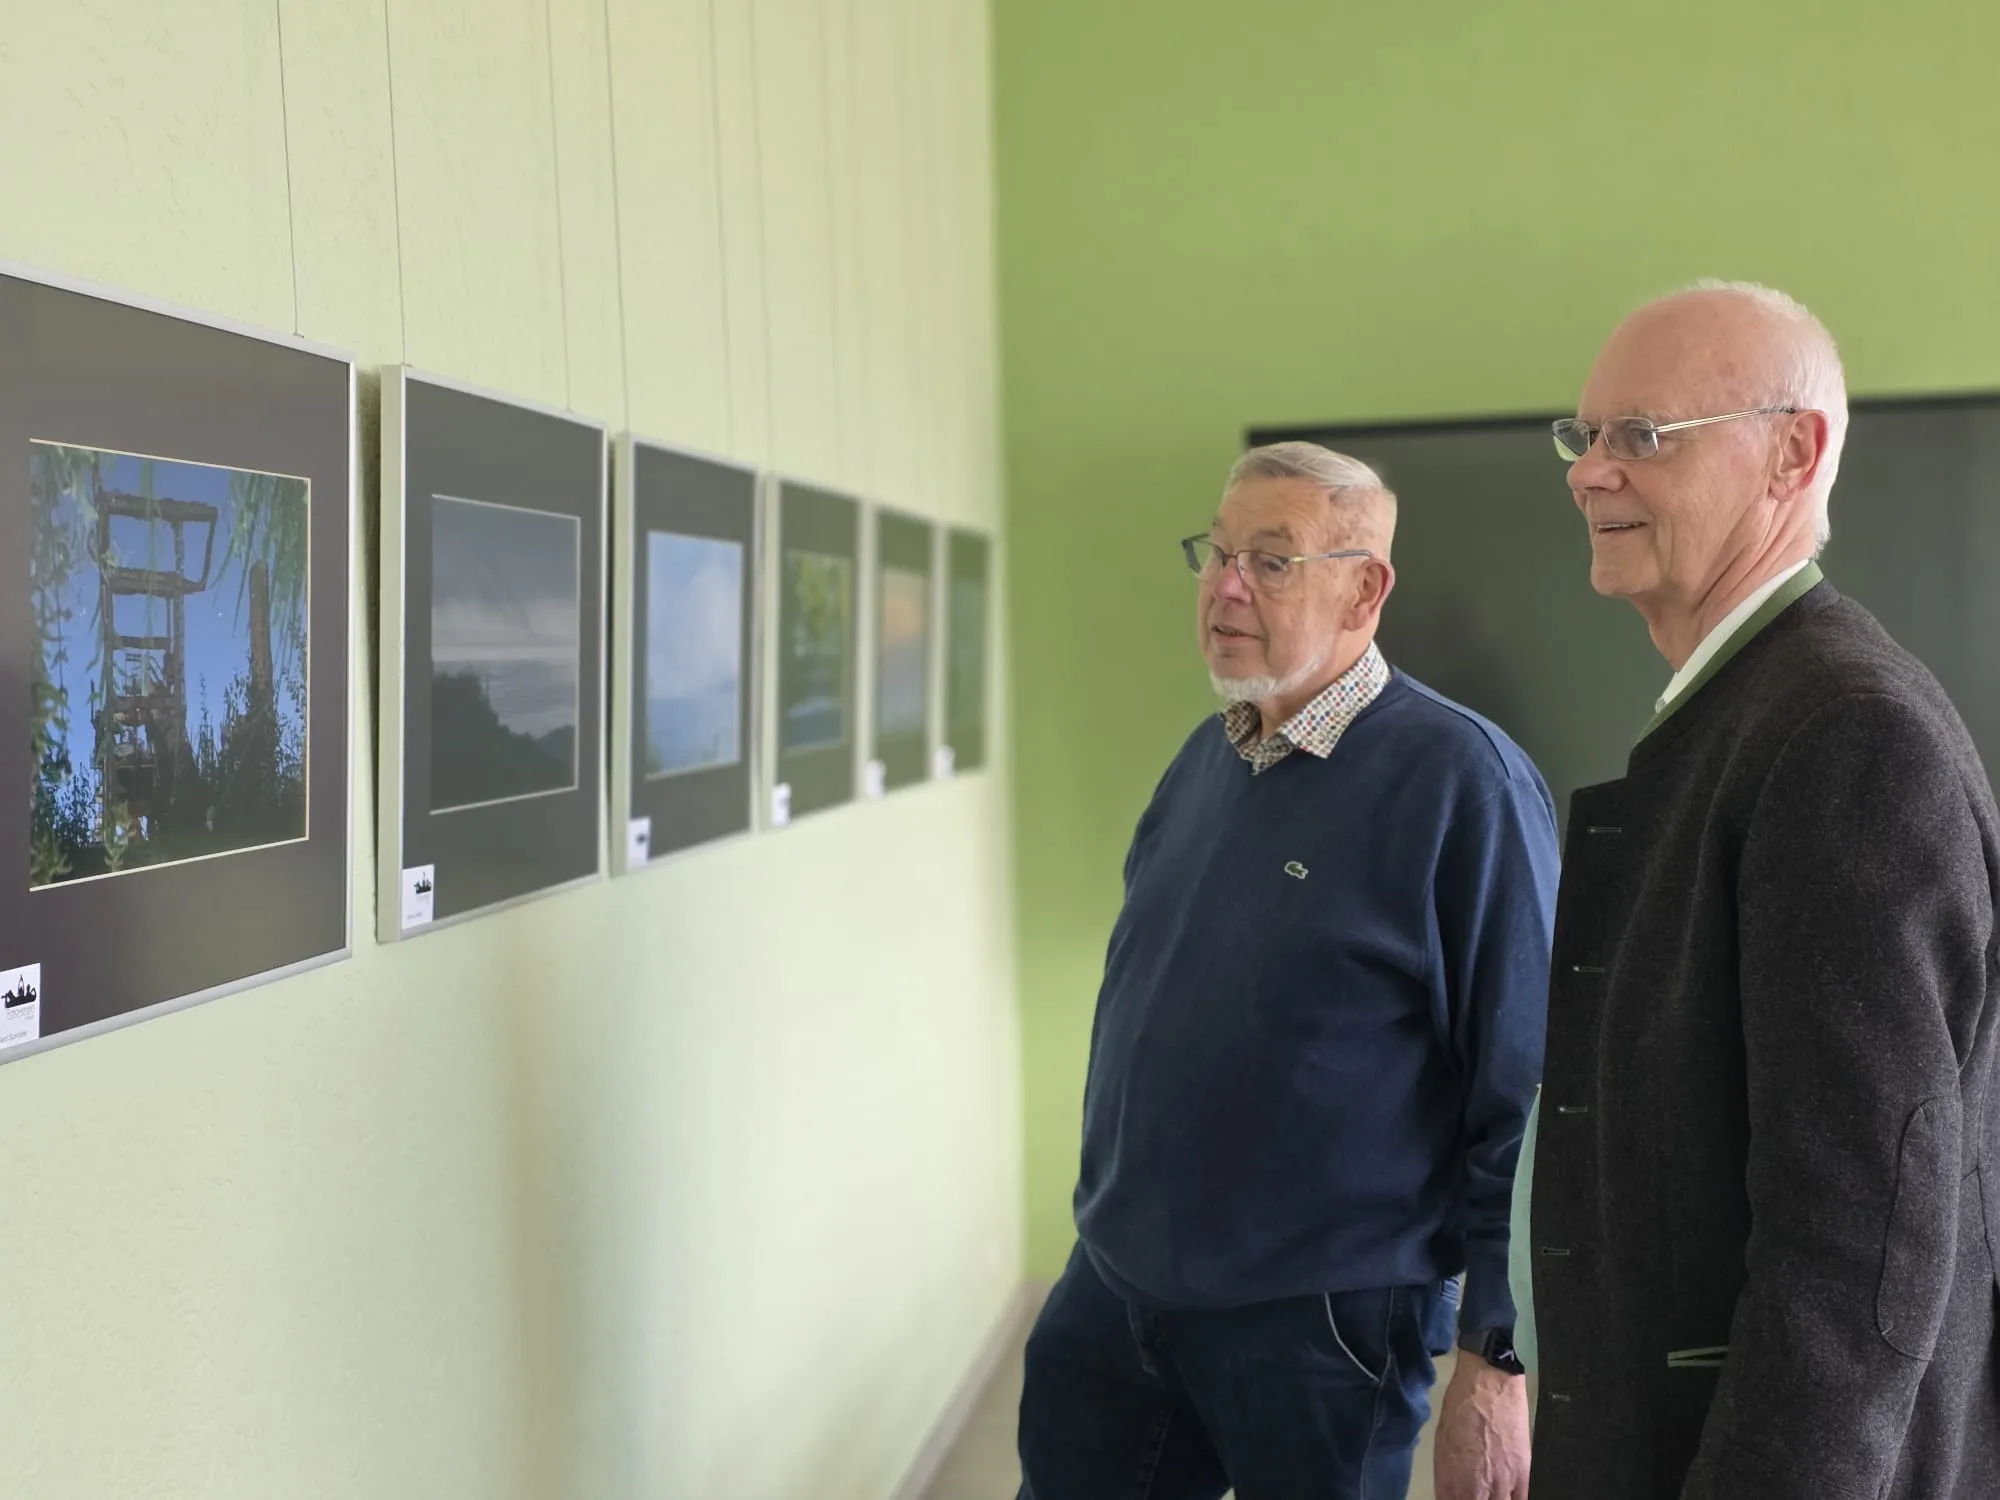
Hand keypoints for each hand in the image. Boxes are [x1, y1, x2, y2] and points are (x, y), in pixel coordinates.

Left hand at [1433, 1354, 1530, 1499]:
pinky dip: (1514, 1498)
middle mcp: (1476, 1489)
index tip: (1457, 1495)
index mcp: (1450, 1481)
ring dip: (1494, 1499)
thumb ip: (1448, 1476)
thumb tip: (1452, 1491)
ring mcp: (1502, 1484)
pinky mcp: (1523, 1475)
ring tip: (1491, 1490)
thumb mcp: (1443, 1443)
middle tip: (1475, 1492)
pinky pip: (1521, 1499)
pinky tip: (1509, 1493)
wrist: (1488, 1384)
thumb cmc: (1459, 1407)